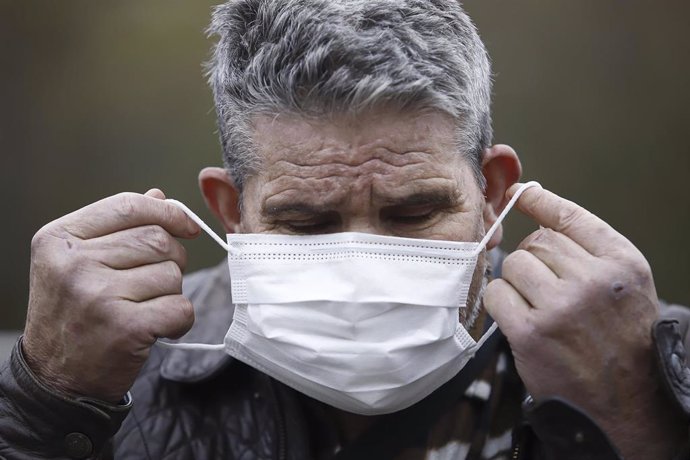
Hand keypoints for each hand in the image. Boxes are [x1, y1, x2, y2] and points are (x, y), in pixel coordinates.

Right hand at [23, 189, 199, 402]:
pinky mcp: (125, 327)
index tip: (187, 226)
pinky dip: (179, 320)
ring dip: (171, 292)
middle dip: (171, 259)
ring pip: (172, 273)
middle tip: (153, 284)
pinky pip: (180, 308)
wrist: (57, 380)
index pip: (128, 205)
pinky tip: (156, 329)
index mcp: (59, 239)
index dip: (167, 212)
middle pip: (157, 239)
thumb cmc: (74, 315)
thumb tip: (159, 198)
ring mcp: (98, 296)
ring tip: (143, 309)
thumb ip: (117, 227)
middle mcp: (74, 264)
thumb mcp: (78, 263)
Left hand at [484, 184, 683, 458]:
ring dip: (517, 283)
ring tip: (537, 306)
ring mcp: (561, 306)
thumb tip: (535, 199)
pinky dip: (500, 303)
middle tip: (545, 287)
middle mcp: (594, 280)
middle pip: (536, 242)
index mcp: (621, 263)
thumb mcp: (626, 286)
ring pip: (514, 265)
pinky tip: (519, 318)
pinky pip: (496, 293)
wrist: (627, 404)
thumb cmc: (621, 340)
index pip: (570, 216)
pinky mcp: (531, 333)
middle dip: (533, 260)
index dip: (540, 202)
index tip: (520, 192)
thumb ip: (588, 247)